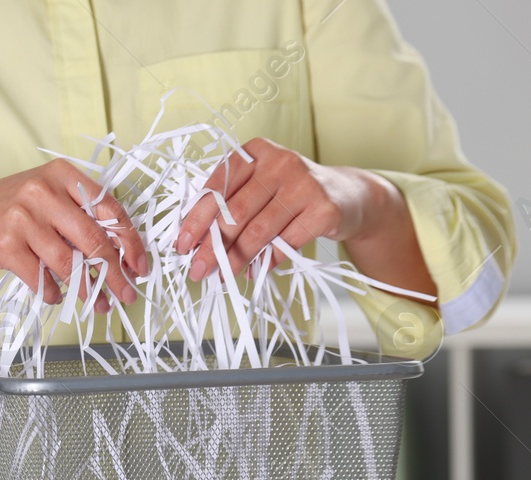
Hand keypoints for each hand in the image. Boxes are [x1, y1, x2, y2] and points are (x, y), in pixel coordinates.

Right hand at [0, 159, 148, 309]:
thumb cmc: (0, 211)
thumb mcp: (41, 198)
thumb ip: (76, 215)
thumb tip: (118, 253)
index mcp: (61, 175)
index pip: (109, 209)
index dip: (130, 241)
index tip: (140, 266)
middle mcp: (43, 191)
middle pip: (94, 239)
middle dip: (116, 273)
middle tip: (127, 294)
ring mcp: (22, 217)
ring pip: (69, 263)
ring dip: (87, 291)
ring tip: (97, 304)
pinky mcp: (5, 245)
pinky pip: (41, 278)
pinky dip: (53, 293)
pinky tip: (56, 296)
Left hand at [174, 137, 397, 280]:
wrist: (349, 195)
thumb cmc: (291, 193)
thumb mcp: (260, 186)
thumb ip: (230, 203)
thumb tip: (195, 241)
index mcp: (256, 152)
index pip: (217, 187)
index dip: (196, 219)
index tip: (181, 245)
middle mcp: (280, 163)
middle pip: (235, 213)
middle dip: (211, 246)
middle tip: (196, 270)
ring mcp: (305, 184)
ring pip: (258, 231)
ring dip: (235, 260)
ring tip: (219, 277)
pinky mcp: (324, 209)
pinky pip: (285, 244)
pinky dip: (266, 262)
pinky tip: (253, 272)